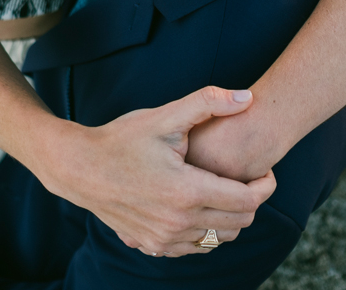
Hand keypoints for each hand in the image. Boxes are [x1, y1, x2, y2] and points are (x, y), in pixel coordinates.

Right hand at [38, 86, 275, 256]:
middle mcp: (178, 222)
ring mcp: (164, 239)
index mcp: (186, 191)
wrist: (79, 168)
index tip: (266, 171)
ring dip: (230, 217)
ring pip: (219, 239)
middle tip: (247, 178)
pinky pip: (195, 247)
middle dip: (252, 201)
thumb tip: (247, 97)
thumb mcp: (165, 116)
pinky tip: (199, 205)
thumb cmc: (121, 139)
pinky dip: (206, 230)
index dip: (266, 186)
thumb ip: (208, 103)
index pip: (248, 201)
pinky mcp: (152, 246)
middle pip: (240, 223)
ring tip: (223, 189)